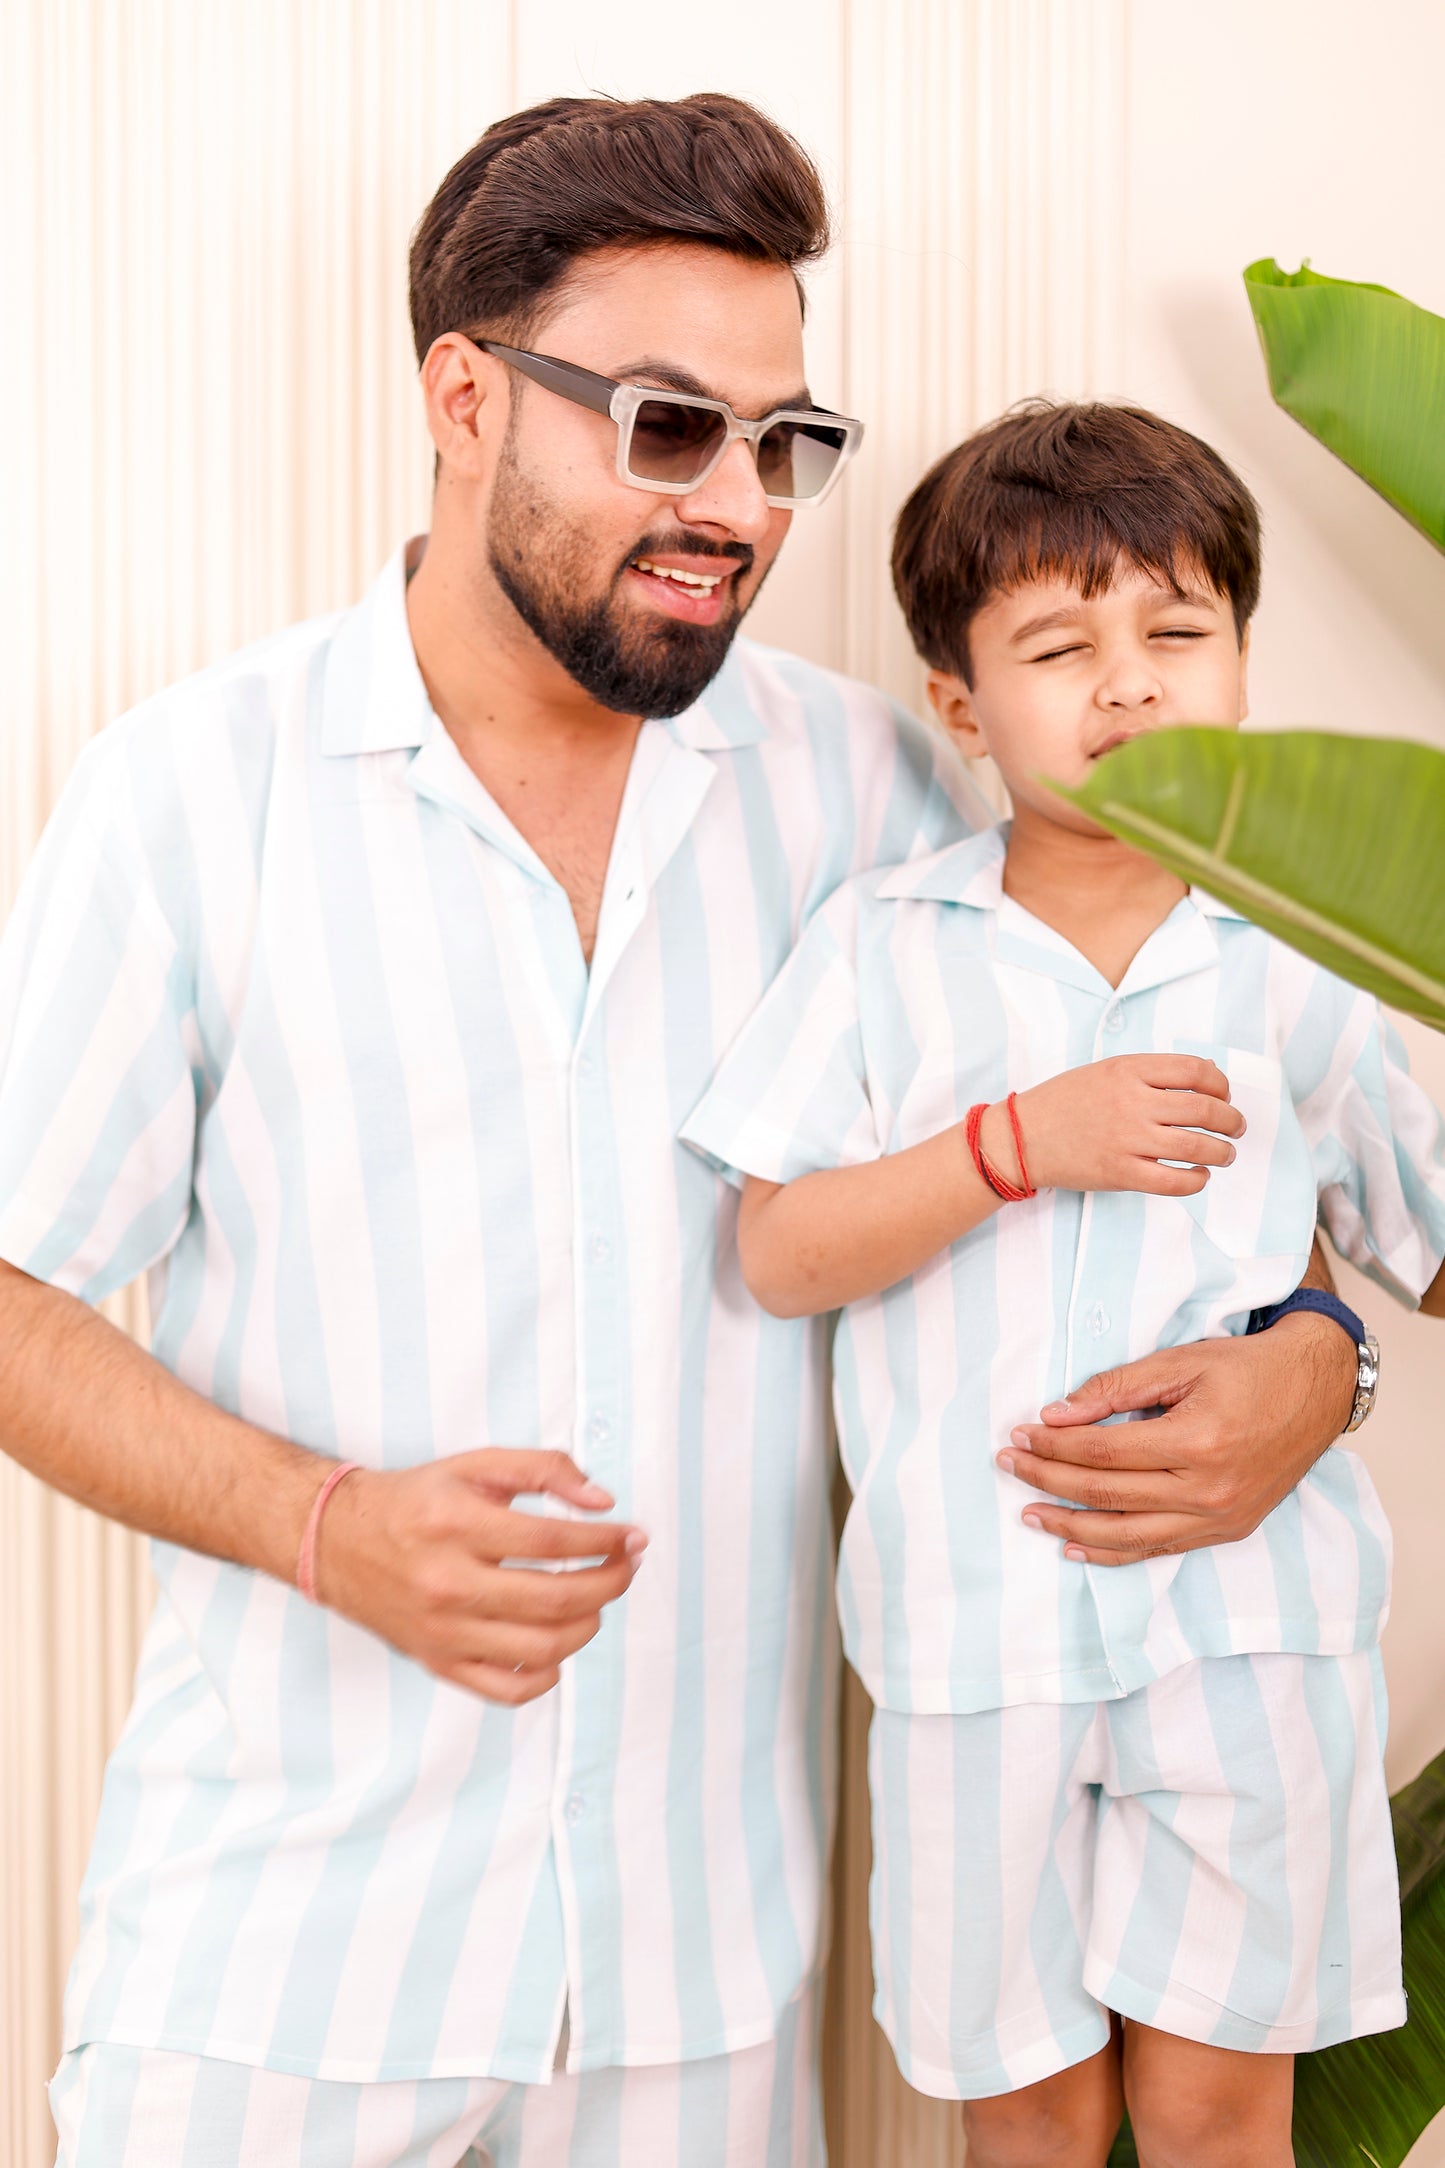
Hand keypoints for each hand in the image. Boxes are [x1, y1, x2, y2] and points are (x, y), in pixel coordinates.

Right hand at [315, 1449, 646, 1702]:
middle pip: (555, 1598)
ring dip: (588, 1625)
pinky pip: (507, 1689)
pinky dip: (547, 1674)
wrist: (338, 1543)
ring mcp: (442, 1632)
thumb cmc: (416, 1501)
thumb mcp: (475, 1465)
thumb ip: (543, 1470)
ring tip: (597, 1600)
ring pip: (541, 1649)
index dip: (606, 1540)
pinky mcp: (437, 1663)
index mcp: (456, 1524)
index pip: (555, 1540)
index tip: (631, 1536)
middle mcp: (447, 1582)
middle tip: (627, 1566)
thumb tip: (602, 1503)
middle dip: (610, 1582)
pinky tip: (558, 1642)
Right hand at [984, 1055, 1244, 1197]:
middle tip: (1235, 1128)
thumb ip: (1150, 1071)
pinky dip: (1197, 1180)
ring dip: (1222, 1152)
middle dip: (1231, 1120)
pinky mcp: (1121, 1174)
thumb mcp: (1105, 1070)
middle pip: (1205, 1109)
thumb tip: (1206, 1073)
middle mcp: (1131, 1102)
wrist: (1021, 1138)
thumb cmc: (1064, 1102)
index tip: (1224, 1095)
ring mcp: (1127, 1140)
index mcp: (1128, 1070)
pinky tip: (1199, 1176)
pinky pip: (1175, 1181)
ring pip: (1198, 1147)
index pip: (1196, 1071)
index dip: (1222, 1084)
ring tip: (1224, 1154)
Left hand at [997, 1313, 1357, 1563]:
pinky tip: (1077, 1547)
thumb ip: (1117, 1388)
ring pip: (1128, 1535)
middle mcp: (1209, 1490)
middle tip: (1010, 1464)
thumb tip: (1056, 1414)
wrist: (1317, 1391)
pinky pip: (1159, 1550)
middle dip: (1049, 1479)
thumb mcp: (1182, 1361)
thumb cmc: (1248, 1368)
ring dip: (1071, 1527)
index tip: (1020, 1434)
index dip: (1055, 1445)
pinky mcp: (1227, 1530)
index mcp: (1198, 1441)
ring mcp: (1220, 1518)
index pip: (1104, 1451)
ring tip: (1030, 1514)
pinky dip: (1114, 1553)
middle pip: (1108, 1494)